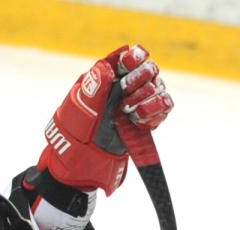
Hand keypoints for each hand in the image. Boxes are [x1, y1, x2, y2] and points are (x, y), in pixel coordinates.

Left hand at [36, 44, 172, 194]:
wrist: (82, 164)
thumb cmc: (74, 134)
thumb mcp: (79, 109)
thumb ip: (93, 87)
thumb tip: (104, 67)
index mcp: (108, 77)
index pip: (130, 56)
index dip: (134, 57)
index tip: (127, 66)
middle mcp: (126, 87)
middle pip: (149, 69)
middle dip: (140, 80)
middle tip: (124, 98)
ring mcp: (138, 103)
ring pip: (159, 87)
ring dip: (148, 97)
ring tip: (129, 111)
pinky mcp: (147, 120)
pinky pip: (164, 106)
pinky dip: (156, 110)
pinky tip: (140, 120)